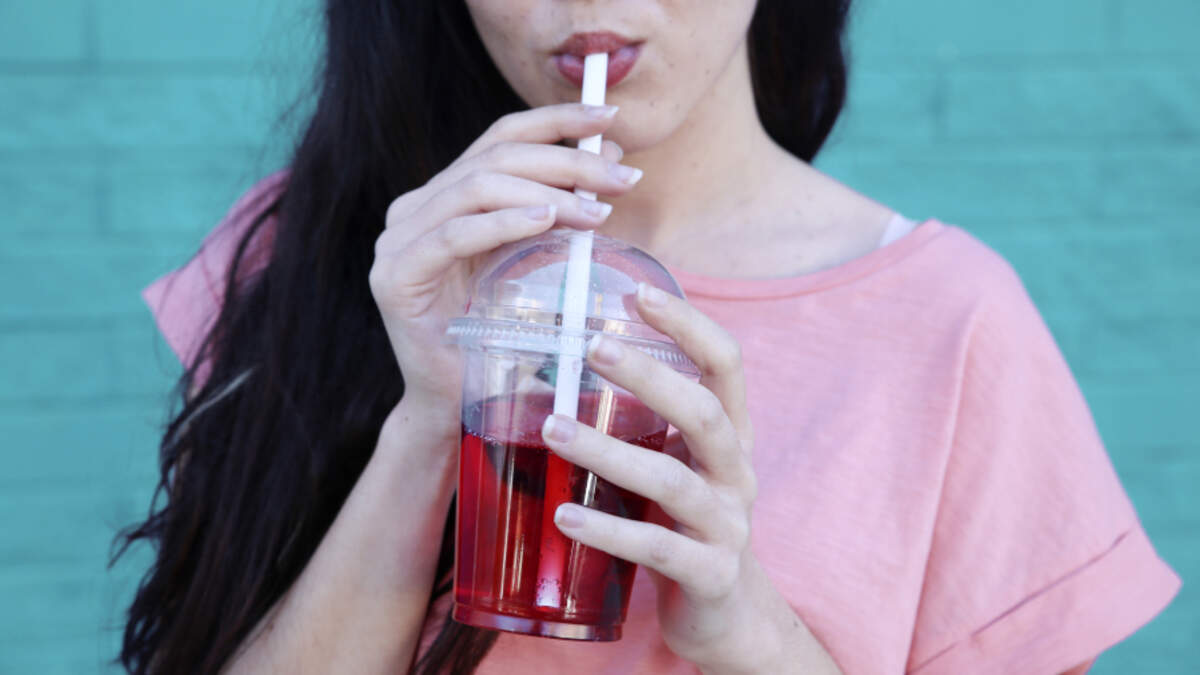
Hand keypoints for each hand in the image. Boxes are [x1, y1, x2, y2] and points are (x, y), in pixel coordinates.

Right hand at [368, 103, 642, 426]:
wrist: (452, 403)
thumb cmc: (497, 335)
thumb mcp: (532, 260)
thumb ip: (557, 210)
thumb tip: (610, 158)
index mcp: (444, 195)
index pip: (501, 137)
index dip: (557, 120)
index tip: (611, 117)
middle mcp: (415, 207)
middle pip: (494, 157)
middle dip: (566, 160)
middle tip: (621, 178)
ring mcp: (398, 239)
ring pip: (475, 187)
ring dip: (545, 191)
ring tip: (597, 210)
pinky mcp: (396, 276)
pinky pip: (453, 235)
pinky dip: (503, 222)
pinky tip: (546, 220)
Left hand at [540, 283, 802, 671]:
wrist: (729, 613)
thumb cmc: (687, 523)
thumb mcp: (679, 462)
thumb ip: (645, 422)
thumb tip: (563, 364)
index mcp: (731, 436)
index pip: (726, 365)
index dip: (688, 325)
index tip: (637, 293)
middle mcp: (737, 473)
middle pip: (705, 412)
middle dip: (650, 375)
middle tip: (592, 345)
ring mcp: (727, 526)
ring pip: (672, 481)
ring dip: (609, 451)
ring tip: (552, 428)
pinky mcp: (710, 575)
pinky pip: (657, 548)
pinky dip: (608, 531)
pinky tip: (564, 516)